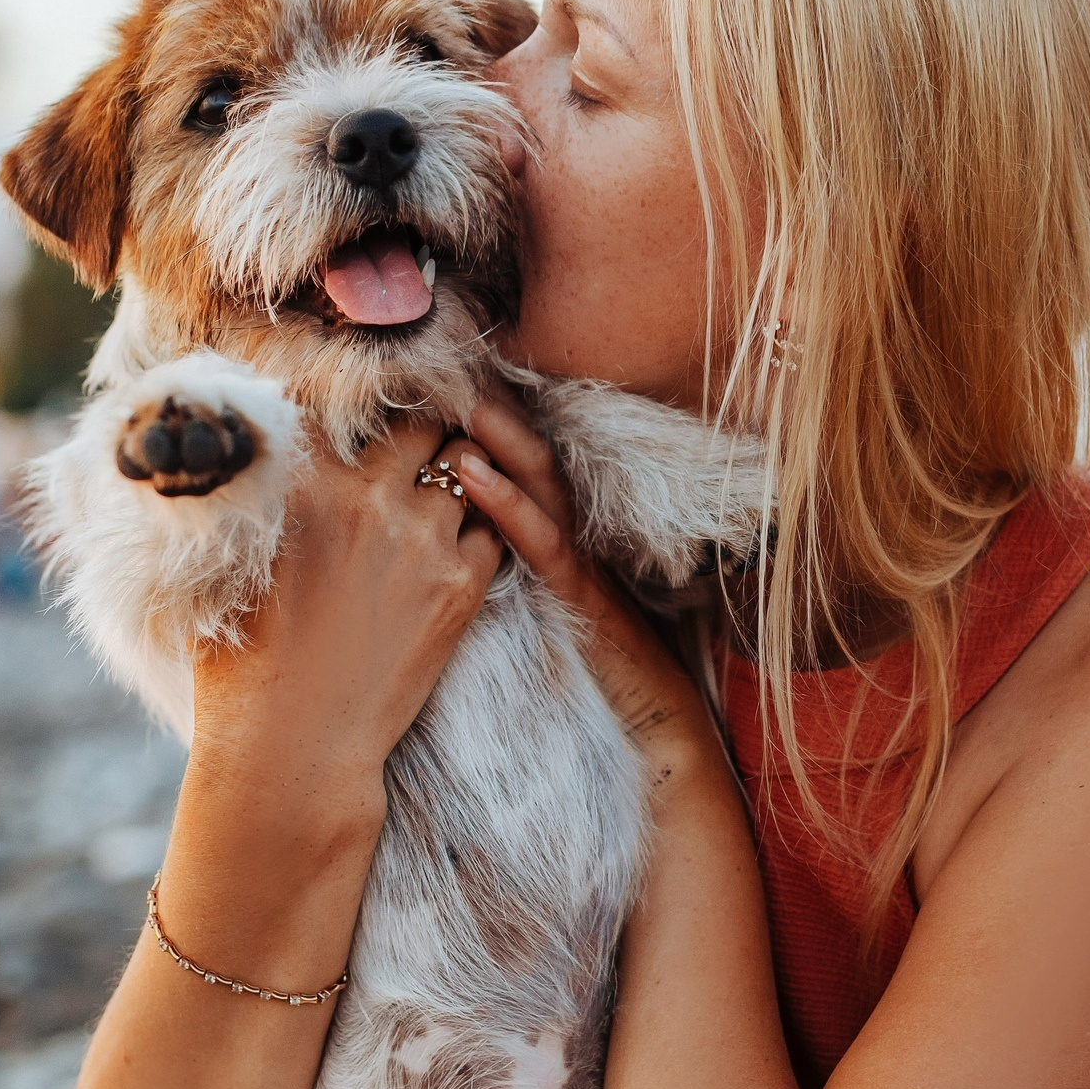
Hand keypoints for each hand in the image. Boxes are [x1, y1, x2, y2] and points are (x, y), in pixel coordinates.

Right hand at [183, 418, 503, 837]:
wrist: (294, 747)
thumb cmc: (242, 662)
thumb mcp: (229, 559)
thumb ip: (256, 491)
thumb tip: (256, 443)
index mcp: (299, 482)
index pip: (339, 404)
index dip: (358, 400)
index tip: (368, 402)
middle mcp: (364, 496)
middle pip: (420, 423)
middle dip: (424, 428)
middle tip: (423, 441)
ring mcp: (420, 537)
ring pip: (465, 467)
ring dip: (459, 474)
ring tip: (449, 488)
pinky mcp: (461, 584)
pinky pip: (493, 526)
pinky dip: (483, 525)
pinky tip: (463, 540)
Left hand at [453, 392, 719, 765]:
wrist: (653, 719)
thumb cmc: (588, 669)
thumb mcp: (541, 604)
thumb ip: (507, 560)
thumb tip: (454, 529)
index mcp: (559, 530)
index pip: (520, 459)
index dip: (484, 420)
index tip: (437, 384)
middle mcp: (574, 530)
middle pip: (529, 451)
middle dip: (488, 409)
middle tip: (442, 369)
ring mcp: (582, 557)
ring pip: (538, 480)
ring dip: (496, 437)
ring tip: (453, 401)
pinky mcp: (582, 591)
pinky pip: (541, 538)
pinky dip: (505, 501)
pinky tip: (470, 473)